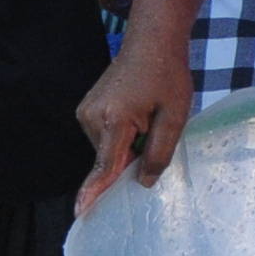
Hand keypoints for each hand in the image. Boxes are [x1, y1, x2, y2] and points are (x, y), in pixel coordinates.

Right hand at [74, 47, 194, 211]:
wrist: (151, 42)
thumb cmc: (166, 75)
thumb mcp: (174, 117)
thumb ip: (159, 152)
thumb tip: (144, 183)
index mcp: (114, 120)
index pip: (104, 166)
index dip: (94, 192)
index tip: (80, 213)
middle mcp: (92, 117)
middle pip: (110, 160)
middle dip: (132, 158)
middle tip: (155, 130)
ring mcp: (86, 112)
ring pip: (108, 150)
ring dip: (128, 146)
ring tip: (147, 117)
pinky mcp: (88, 110)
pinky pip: (105, 138)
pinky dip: (122, 137)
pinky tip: (138, 117)